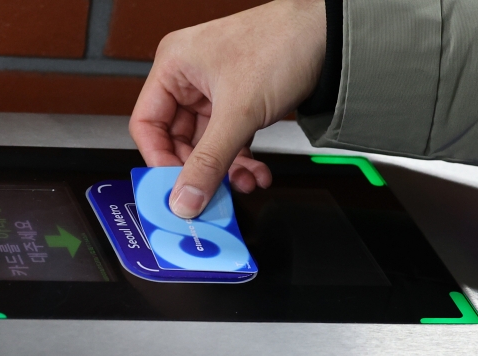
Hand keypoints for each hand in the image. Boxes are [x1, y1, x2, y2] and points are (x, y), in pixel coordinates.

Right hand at [129, 0, 325, 217]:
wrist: (329, 36)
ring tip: (242, 183)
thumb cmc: (281, 43)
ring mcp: (214, 92)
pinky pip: (229, 141)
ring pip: (207, 145)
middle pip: (177, 140)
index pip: (147, 124)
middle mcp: (189, 78)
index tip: (174, 188)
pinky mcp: (238, 102)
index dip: (158, 160)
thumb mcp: (238, 112)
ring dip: (225, 169)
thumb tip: (185, 198)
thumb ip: (210, 162)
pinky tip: (255, 172)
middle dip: (199, 169)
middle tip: (209, 193)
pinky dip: (241, 159)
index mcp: (173, 66)